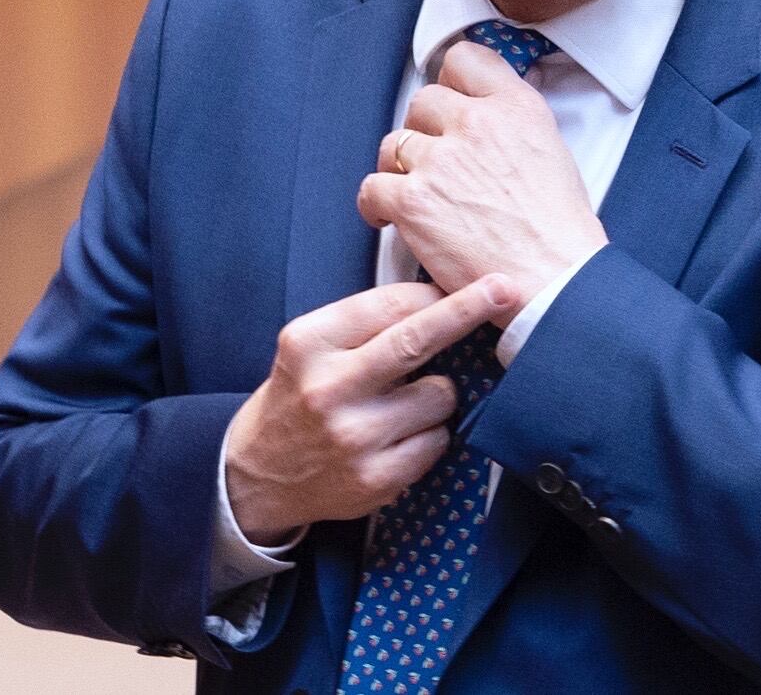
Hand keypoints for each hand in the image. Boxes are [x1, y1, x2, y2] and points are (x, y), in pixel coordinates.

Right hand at [223, 279, 515, 543]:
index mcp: (310, 341)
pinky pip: (437, 441)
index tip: (474, 282)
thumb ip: (364, 322)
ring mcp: (353, 436)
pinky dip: (430, 435)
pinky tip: (399, 437)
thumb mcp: (311, 346)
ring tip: (405, 403)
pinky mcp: (374, 478)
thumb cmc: (299, 395)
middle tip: (503, 290)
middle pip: (417, 339)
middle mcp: (328, 387)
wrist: (257, 473)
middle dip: (467, 309)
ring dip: (438, 395)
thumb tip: (440, 295)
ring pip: (440, 395)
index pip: (389, 304)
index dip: (438, 293)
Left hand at [358, 42, 608, 310]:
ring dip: (400, 166)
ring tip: (416, 193)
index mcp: (516, 107)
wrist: (555, 281)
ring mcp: (441, 161)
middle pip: (424, 102)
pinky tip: (391, 218)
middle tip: (436, 163)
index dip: (451, 82)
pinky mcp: (413, 202)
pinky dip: (377, 205)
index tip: (450, 105)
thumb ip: (514, 121)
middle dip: (425, 130)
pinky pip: (372, 186)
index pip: (464, 59)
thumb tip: (487, 111)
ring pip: (394, 142)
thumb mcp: (552, 149)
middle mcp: (477, 124)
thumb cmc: (559, 230)